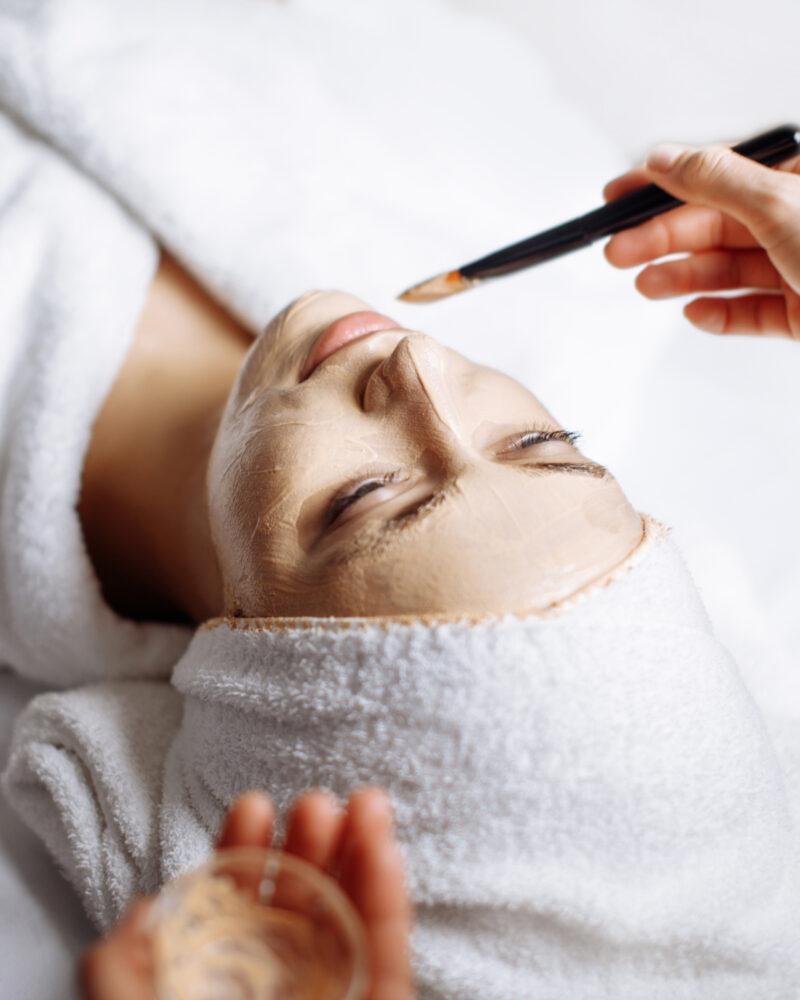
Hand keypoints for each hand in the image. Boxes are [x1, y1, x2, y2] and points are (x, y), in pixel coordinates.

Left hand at [79, 788, 411, 999]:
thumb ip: (121, 975)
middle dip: (312, 850)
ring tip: (363, 804)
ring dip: (362, 860)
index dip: (246, 858)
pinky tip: (385, 852)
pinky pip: (391, 966)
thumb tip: (144, 908)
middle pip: (304, 914)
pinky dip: (391, 907)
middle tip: (316, 802)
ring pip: (354, 930)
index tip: (252, 807)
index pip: (240, 919)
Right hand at [603, 140, 799, 338]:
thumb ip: (717, 181)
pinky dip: (720, 314)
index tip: (618, 197)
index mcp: (798, 175)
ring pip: (729, 269)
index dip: (661, 186)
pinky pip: (750, 312)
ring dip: (683, 277)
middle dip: (663, 239)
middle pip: (716, 225)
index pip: (716, 174)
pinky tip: (695, 311)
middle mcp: (797, 218)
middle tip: (620, 250)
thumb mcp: (781, 205)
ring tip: (646, 285)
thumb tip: (665, 161)